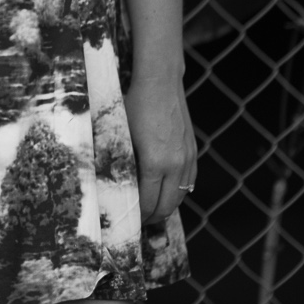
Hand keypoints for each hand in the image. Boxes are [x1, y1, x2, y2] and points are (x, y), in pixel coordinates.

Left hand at [125, 74, 196, 225]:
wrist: (160, 83)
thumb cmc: (134, 105)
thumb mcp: (121, 134)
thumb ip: (120, 161)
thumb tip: (110, 182)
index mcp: (155, 163)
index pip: (148, 202)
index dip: (138, 214)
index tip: (128, 219)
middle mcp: (176, 165)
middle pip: (168, 205)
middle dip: (153, 216)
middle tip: (139, 220)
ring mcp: (188, 158)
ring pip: (181, 196)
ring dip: (167, 206)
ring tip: (152, 210)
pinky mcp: (193, 151)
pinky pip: (189, 182)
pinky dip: (179, 192)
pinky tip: (168, 193)